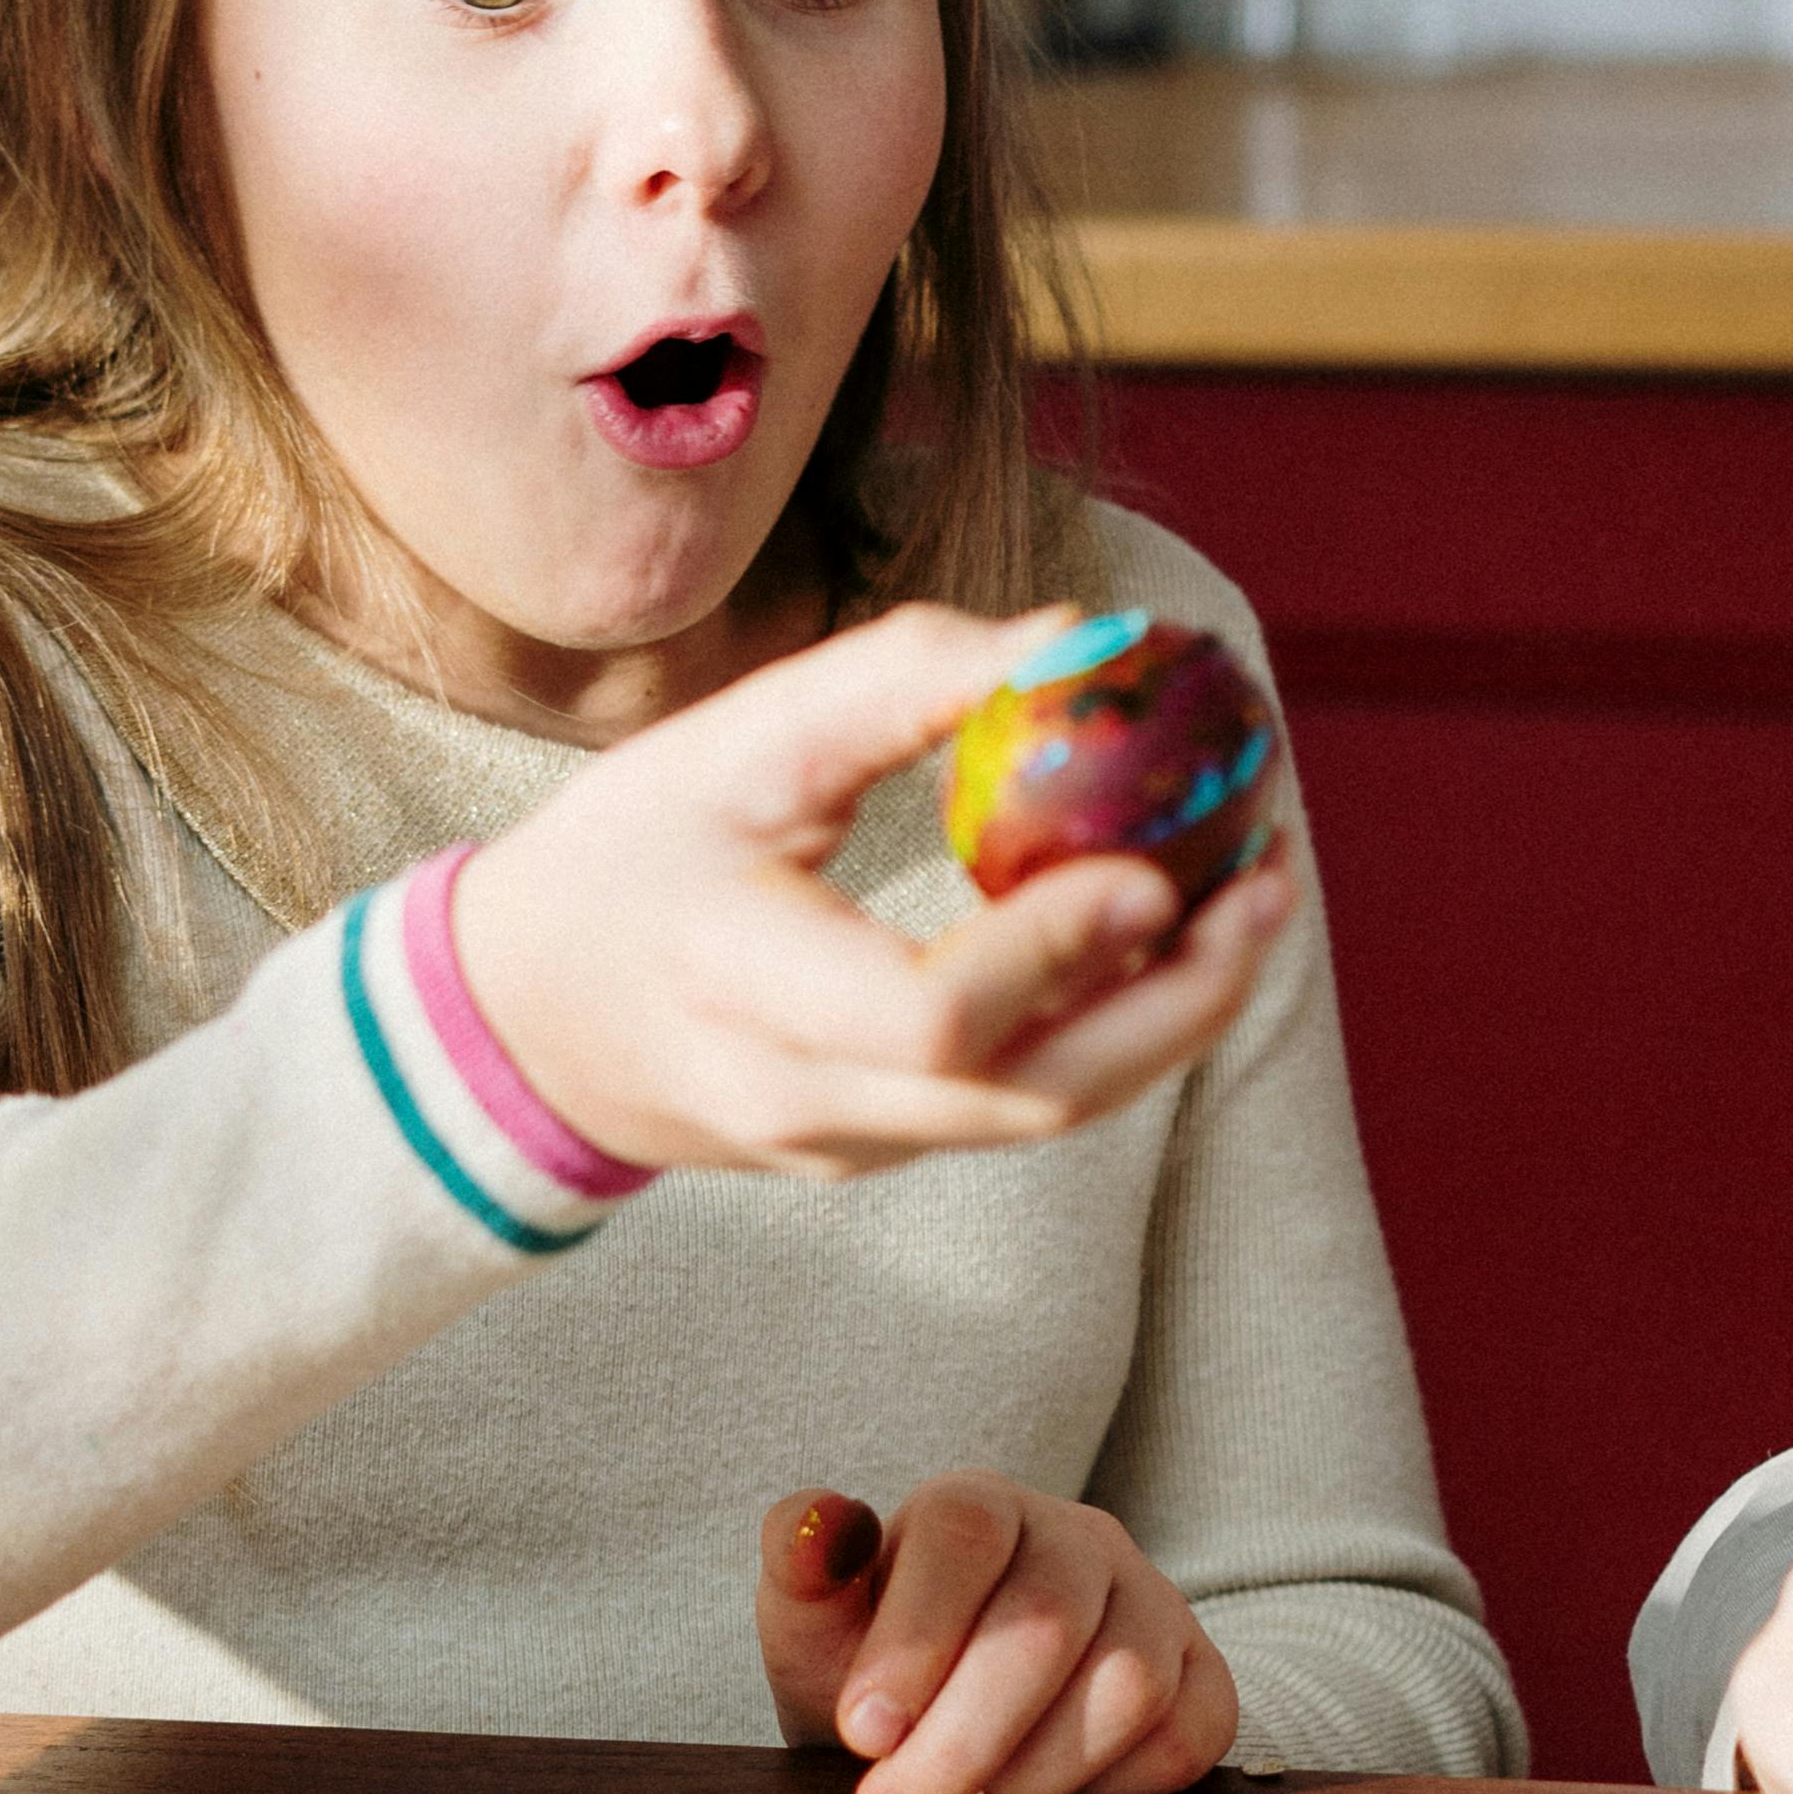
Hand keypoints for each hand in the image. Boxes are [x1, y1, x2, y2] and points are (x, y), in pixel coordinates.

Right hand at [450, 604, 1299, 1178]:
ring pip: (1047, 1114)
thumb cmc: (625, 856)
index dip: (1059, 949)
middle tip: (1270, 879)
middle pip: (1033, 1095)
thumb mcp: (729, 740)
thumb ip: (899, 683)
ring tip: (1255, 899)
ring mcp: (847, 1148)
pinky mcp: (881, 1155)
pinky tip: (1171, 938)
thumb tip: (1081, 638)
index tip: (1157, 867)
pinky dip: (1113, 1026)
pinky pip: (1020, 1104)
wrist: (522, 1023)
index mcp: (743, 988)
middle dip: (1180, 998)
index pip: (932, 1019)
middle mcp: (802, 1100)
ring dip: (1173, 1014)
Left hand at [758, 1478, 1241, 1793]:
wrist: (954, 1729)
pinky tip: (1051, 1793)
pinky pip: (1186, 1740)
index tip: (863, 1734)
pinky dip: (1112, 1790)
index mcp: (981, 1506)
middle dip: (960, 1739)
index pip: (965, 1535)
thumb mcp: (815, 1627)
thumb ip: (802, 1571)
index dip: (915, 1637)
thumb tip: (821, 1527)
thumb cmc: (881, 1676)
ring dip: (1036, 1771)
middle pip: (1047, 1624)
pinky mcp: (1204, 1677)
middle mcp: (1081, 1539)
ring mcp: (1155, 1604)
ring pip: (1128, 1685)